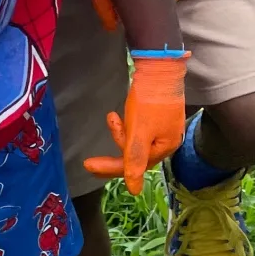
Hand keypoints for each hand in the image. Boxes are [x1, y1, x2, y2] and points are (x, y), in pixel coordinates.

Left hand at [83, 50, 190, 195]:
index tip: (88, 166)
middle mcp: (166, 140)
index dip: (110, 168)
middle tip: (91, 158)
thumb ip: (134, 160)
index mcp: (165, 147)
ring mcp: (161, 127)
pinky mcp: (156, 115)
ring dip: (120, 133)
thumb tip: (134, 191)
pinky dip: (125, 124)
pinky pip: (136, 128)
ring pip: (134, 140)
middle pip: (134, 155)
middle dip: (116, 149)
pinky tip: (115, 116)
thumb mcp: (139, 132)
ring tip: (112, 118)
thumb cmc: (150, 99)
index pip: (135, 165)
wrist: (159, 65)